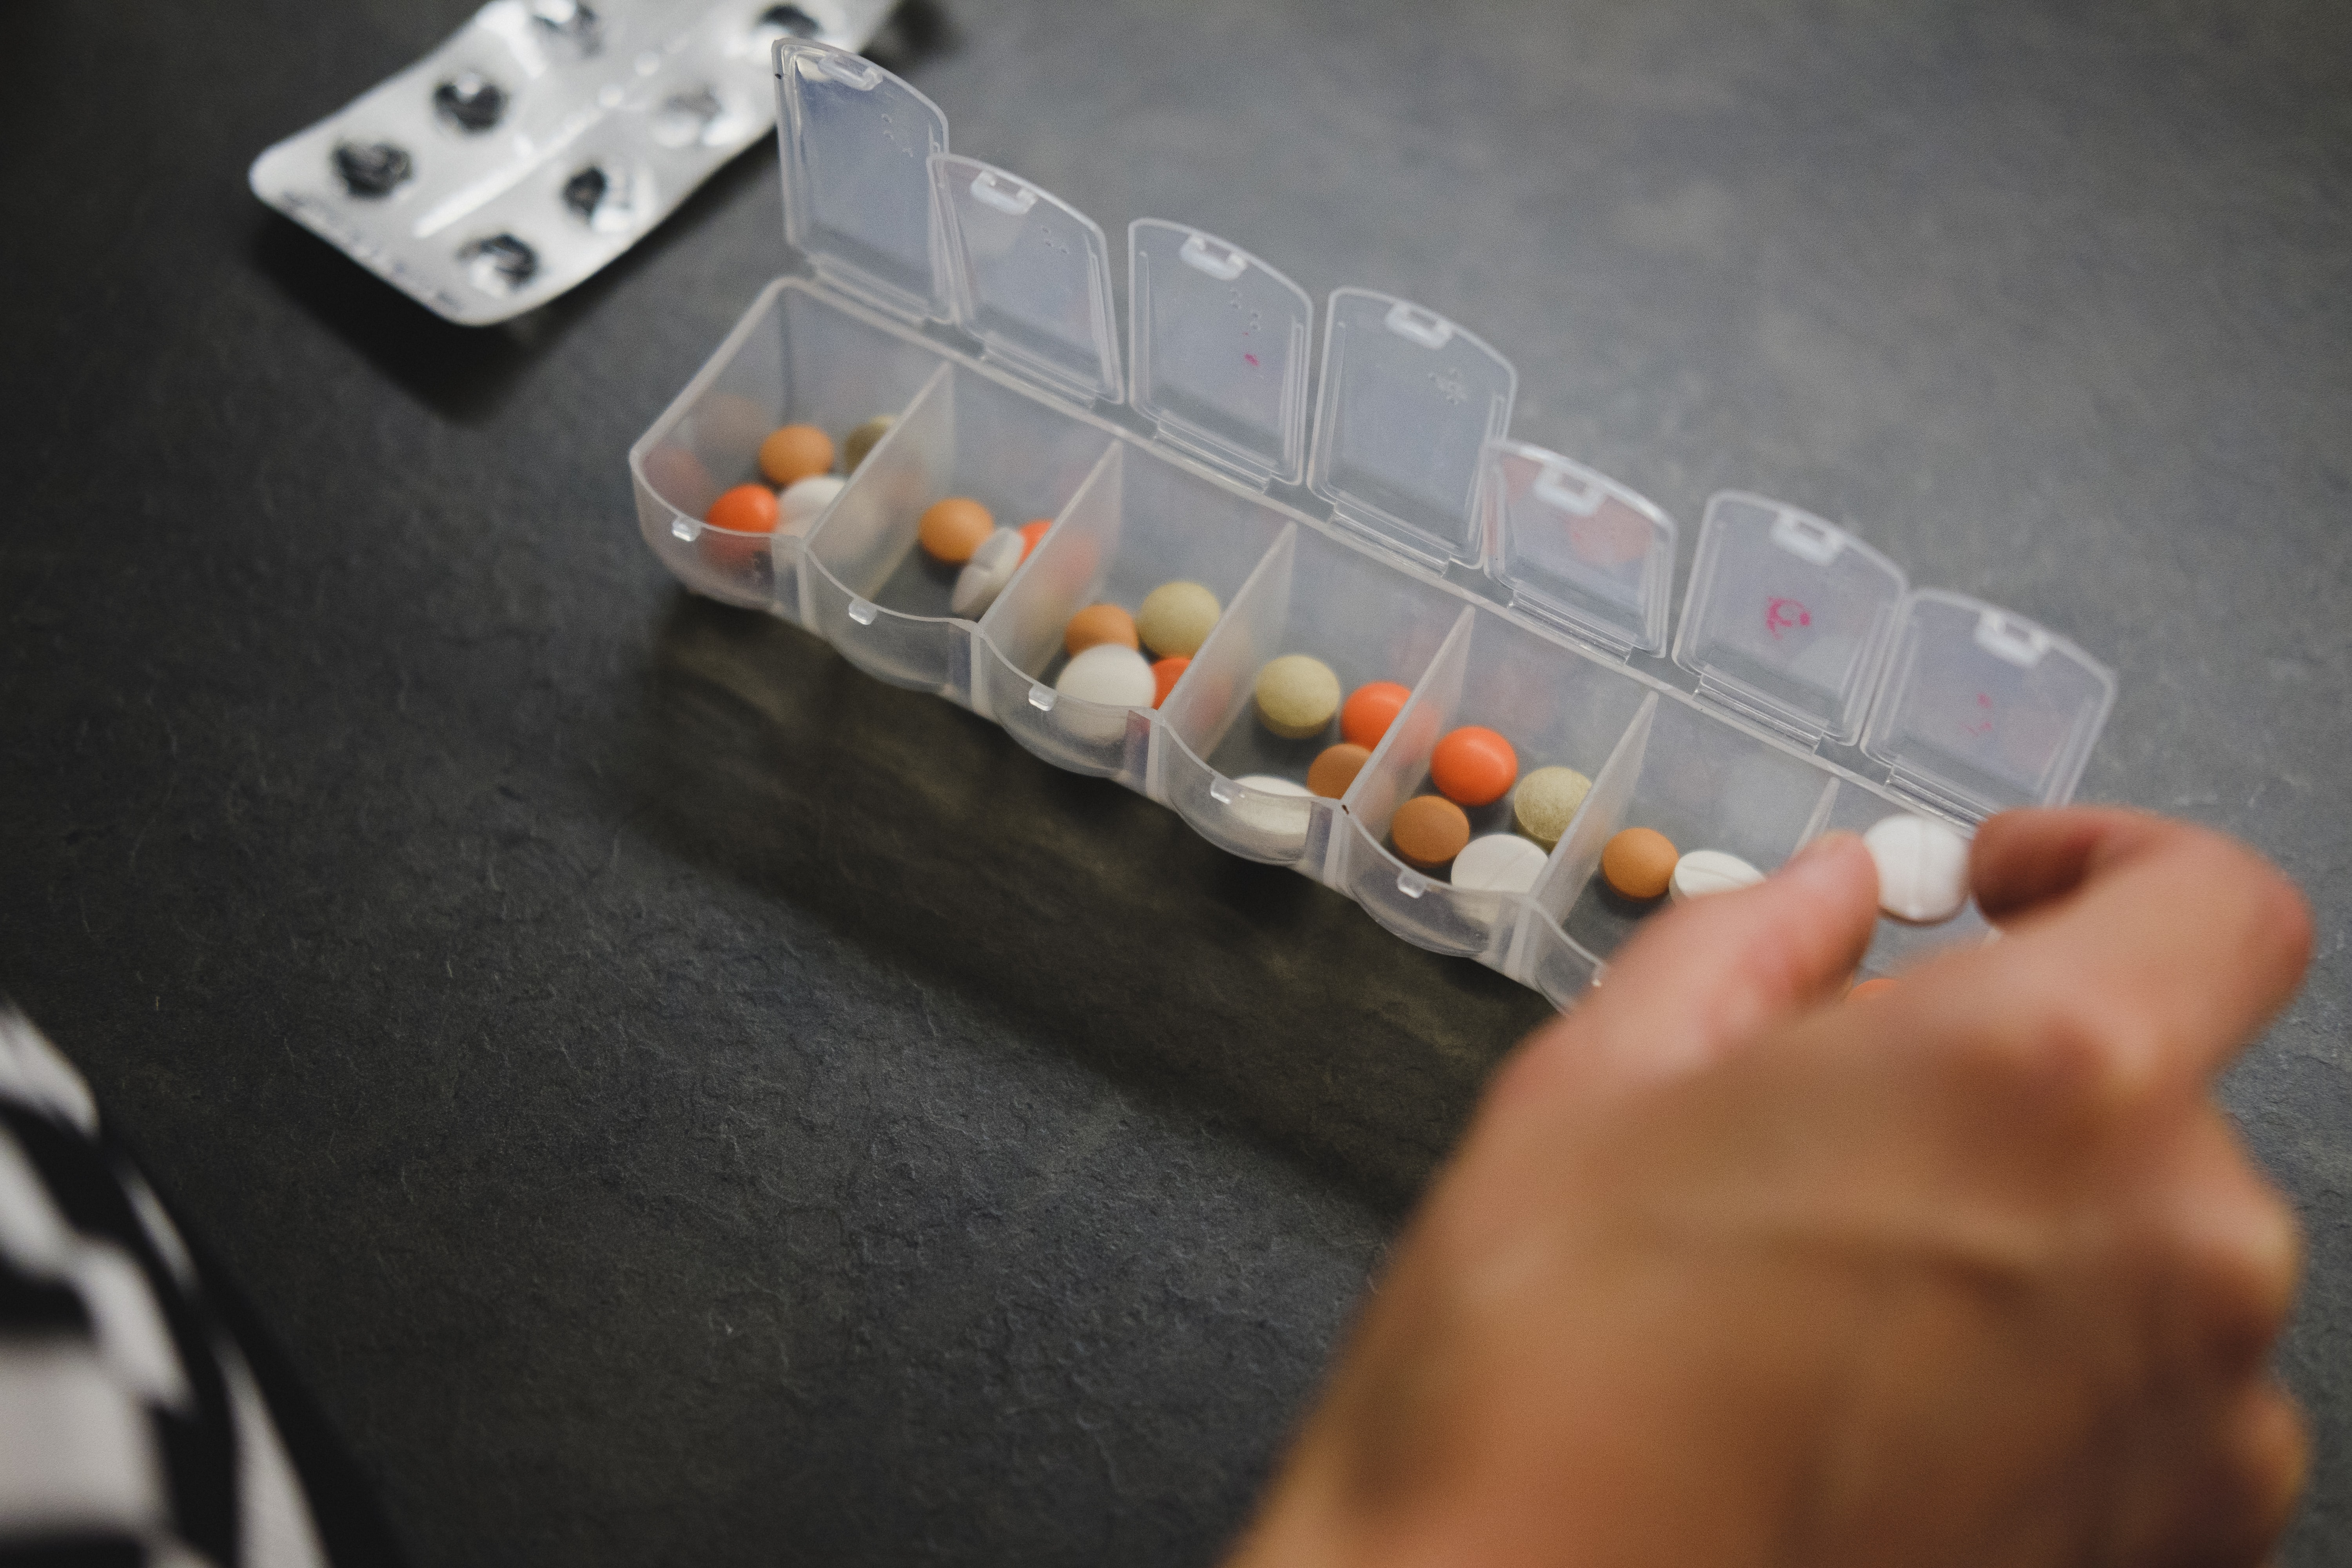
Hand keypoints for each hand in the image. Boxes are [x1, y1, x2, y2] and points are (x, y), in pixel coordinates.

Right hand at [1229, 809, 2311, 1567]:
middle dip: (2000, 1081)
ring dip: (2021, 1234)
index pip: (2213, 903)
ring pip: (2144, 1251)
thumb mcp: (1601, 1081)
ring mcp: (2198, 1423)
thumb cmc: (1550, 1378)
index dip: (2111, 864)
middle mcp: (2174, 1243)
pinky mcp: (2180, 1551)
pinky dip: (2044, 1377)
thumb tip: (1830, 896)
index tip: (2011, 893)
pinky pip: (2152, 1404)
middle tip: (1824, 1132)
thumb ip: (1751, 945)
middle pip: (2147, 1090)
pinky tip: (1876, 1411)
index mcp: (2044, 1075)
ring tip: (1827, 1301)